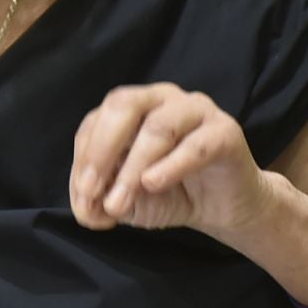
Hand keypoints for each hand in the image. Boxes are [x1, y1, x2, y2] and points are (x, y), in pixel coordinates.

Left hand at [69, 83, 272, 239]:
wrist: (221, 209)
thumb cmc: (168, 193)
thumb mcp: (126, 201)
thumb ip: (102, 200)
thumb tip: (85, 209)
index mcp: (130, 108)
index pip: (95, 121)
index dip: (83, 158)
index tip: (82, 196)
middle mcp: (160, 98)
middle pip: (123, 106)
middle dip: (100, 151)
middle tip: (91, 191)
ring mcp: (195, 109)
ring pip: (158, 127)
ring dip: (133, 167)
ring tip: (120, 202)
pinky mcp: (225, 131)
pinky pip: (196, 144)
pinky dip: (171, 166)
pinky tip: (153, 184)